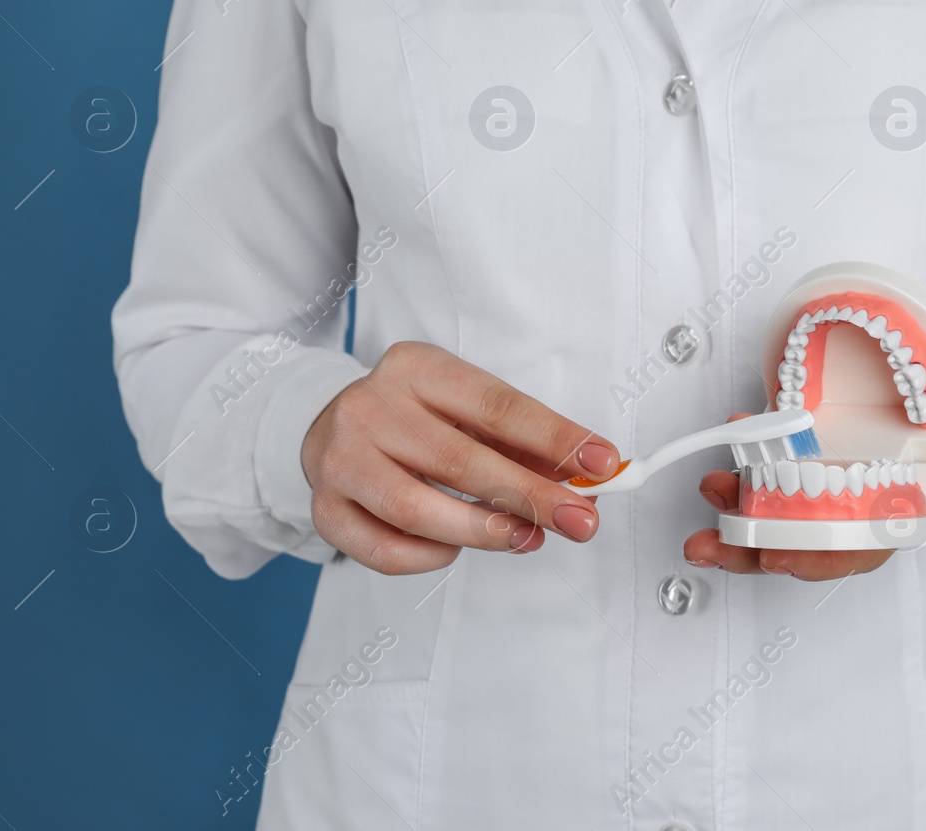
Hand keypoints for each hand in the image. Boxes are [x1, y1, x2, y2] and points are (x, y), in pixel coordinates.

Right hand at [303, 341, 620, 574]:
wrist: (330, 426)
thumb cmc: (416, 418)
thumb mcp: (466, 408)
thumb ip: (523, 441)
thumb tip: (588, 477)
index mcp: (415, 368)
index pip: (495, 406)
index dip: (553, 437)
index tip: (601, 463)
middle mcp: (369, 408)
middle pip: (460, 460)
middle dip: (531, 496)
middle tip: (581, 520)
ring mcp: (340, 460)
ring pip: (416, 509)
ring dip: (484, 531)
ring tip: (527, 538)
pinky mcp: (325, 510)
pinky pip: (385, 550)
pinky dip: (431, 556)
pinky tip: (456, 547)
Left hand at [681, 338, 925, 580]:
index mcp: (923, 498)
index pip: (867, 543)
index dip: (820, 556)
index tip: (777, 557)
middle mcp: (883, 490)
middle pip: (815, 535)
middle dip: (759, 545)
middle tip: (711, 544)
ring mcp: (858, 465)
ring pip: (793, 502)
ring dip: (746, 504)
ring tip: (709, 492)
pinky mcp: (841, 433)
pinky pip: (793, 454)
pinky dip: (760, 453)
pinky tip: (736, 439)